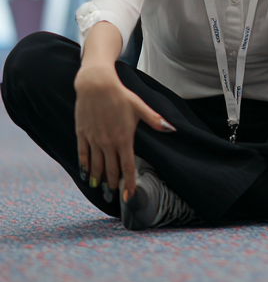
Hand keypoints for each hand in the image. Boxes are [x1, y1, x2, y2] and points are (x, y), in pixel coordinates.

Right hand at [75, 60, 174, 201]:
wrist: (96, 85)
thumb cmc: (121, 95)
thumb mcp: (140, 107)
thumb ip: (155, 120)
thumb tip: (172, 128)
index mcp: (123, 138)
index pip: (127, 167)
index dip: (128, 183)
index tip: (128, 196)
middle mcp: (107, 143)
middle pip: (110, 170)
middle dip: (113, 184)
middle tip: (114, 195)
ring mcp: (93, 139)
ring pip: (96, 166)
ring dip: (99, 179)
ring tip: (101, 189)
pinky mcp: (82, 134)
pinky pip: (83, 155)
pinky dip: (85, 166)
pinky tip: (87, 175)